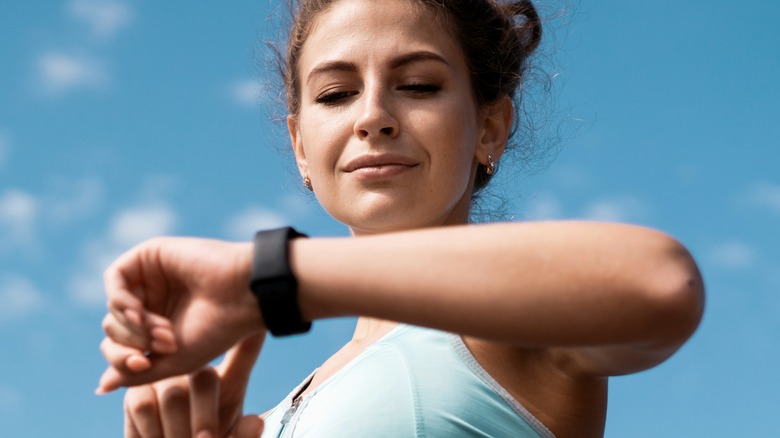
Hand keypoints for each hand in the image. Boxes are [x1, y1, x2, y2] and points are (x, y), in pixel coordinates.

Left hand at [98, 237, 262, 392]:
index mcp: (159, 327)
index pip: (119, 346)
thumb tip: (102, 386)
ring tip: (164, 330)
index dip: (122, 359)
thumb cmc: (217, 331)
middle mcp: (153, 301)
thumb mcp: (174, 363)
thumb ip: (137, 373)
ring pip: (112, 307)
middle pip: (113, 328)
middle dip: (132, 341)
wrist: (243, 296)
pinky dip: (121, 301)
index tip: (144, 364)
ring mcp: (150, 278)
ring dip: (132, 325)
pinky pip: (114, 280)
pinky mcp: (149, 255)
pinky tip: (139, 312)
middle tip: (165, 343)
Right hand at [124, 334, 264, 437]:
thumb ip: (244, 435)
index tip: (260, 327)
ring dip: (178, 432)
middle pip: (204, 378)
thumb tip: (255, 423)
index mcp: (229, 382)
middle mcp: (198, 371)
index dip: (252, 338)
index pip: (244, 352)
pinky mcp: (136, 388)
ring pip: (173, 395)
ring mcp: (167, 376)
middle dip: (205, 418)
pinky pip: (144, 404)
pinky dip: (152, 431)